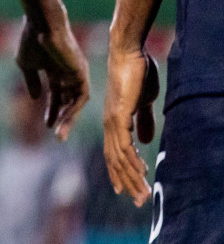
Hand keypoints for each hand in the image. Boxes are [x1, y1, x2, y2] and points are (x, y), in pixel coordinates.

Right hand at [15, 18, 90, 139]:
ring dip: (68, 119)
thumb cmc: (31, 40)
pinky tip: (63, 119)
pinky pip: (80, 97)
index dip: (51, 110)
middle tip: (56, 136)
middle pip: (67, 101)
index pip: (55, 95)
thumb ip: (32, 80)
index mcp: (55, 70)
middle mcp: (68, 73)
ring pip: (75, 102)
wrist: (41, 25)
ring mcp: (76, 74)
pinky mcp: (81, 73)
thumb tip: (35, 98)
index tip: (46, 125)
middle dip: (61, 119)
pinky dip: (72, 109)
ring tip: (59, 134)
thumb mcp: (27, 64)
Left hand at [103, 48, 160, 205]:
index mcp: (113, 121)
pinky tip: (141, 172)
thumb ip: (142, 121)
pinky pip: (124, 143)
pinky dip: (132, 160)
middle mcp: (109, 123)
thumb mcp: (142, 101)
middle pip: (115, 160)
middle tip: (137, 201)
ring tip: (142, 195)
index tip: (125, 191)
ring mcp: (112, 120)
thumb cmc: (135, 73)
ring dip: (132, 177)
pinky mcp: (118, 115)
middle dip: (126, 182)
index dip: (119, 173)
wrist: (128, 52)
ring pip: (119, 157)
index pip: (114, 153)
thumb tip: (145, 141)